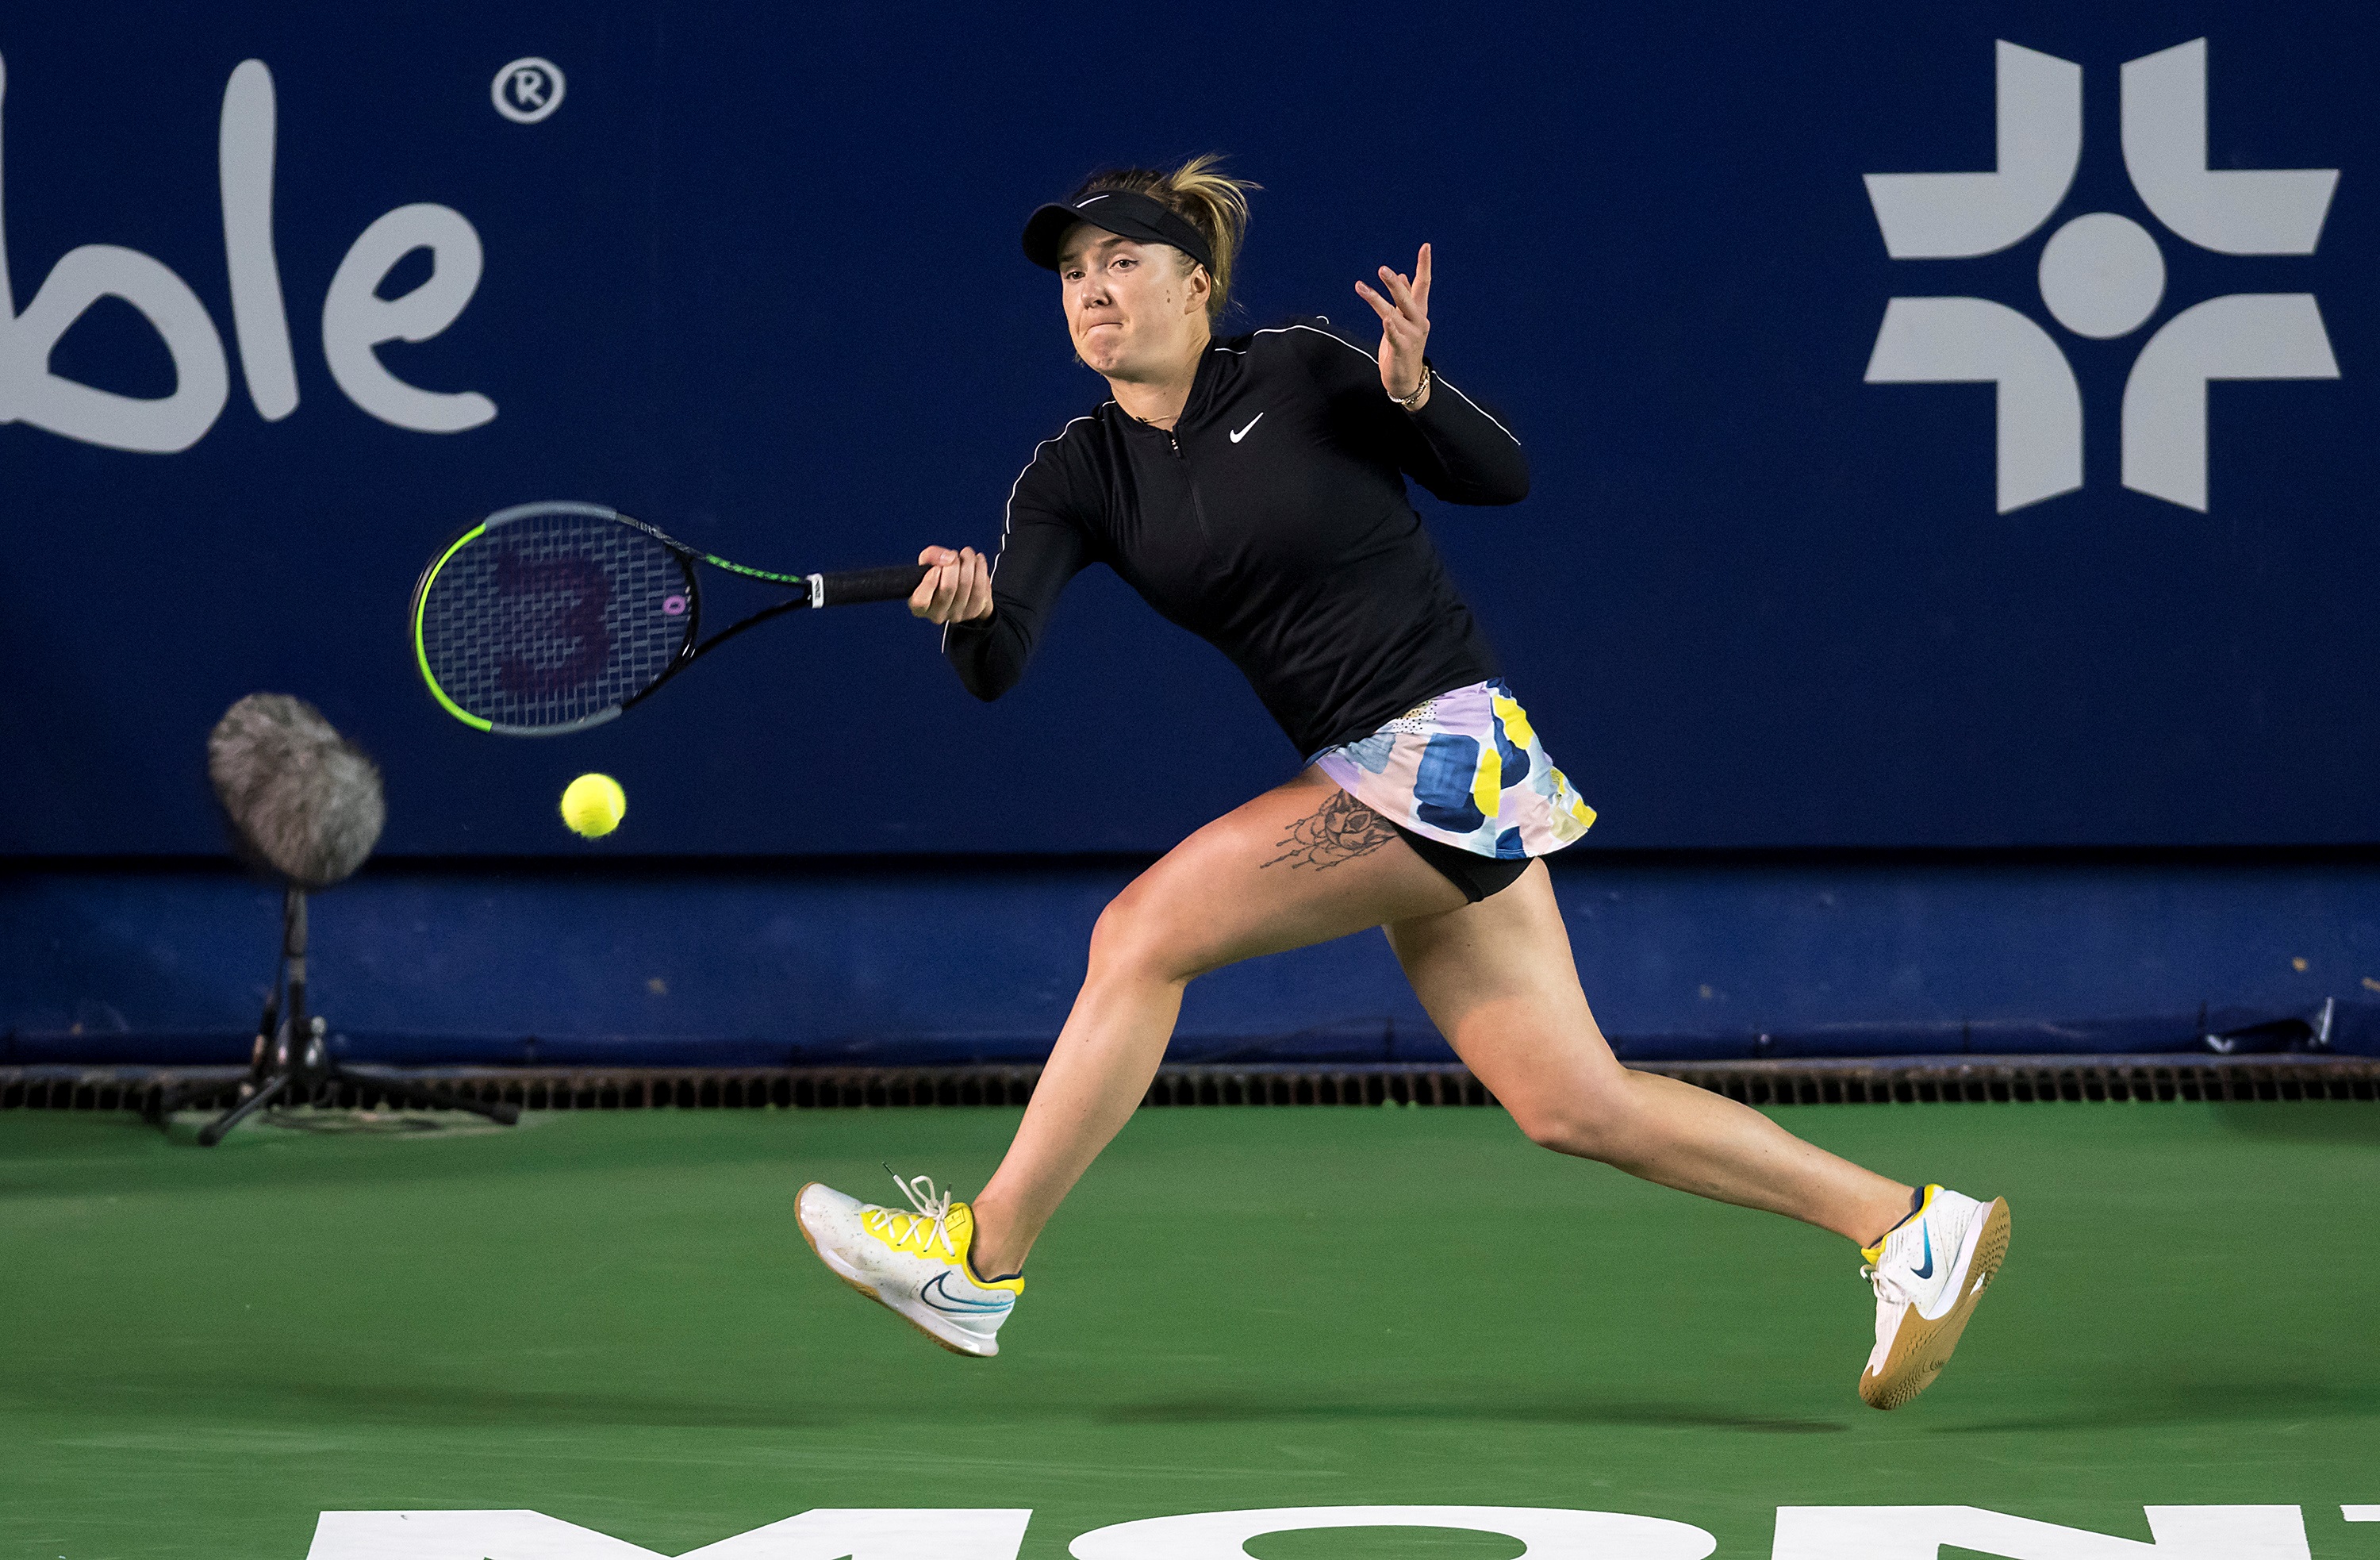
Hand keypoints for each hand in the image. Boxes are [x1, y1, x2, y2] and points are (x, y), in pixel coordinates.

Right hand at [909, 545, 992, 623]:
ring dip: (969, 563)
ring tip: (967, 554)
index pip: (921, 601)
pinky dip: (981, 569)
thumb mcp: (927, 562)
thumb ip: (931, 555)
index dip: (929, 582)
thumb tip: (948, 557)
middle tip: (953, 554)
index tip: (936, 568)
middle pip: (948, 587)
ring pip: (966, 584)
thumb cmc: (938, 576)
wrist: (958, 588)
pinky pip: (981, 588)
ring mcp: (956, 615)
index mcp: (919, 606)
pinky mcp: (973, 611)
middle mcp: (937, 614)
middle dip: (953, 564)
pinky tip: (977, 561)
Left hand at [1354, 241, 1431, 404]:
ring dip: (1376, 299)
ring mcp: (1411, 336)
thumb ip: (1404, 299)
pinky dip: (1390, 327)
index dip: (1424, 265)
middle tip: (1382, 269)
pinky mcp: (1401, 349)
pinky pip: (1394, 335)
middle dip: (1393, 283)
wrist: (1406, 379)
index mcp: (1418, 313)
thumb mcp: (1404, 320)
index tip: (1425, 246)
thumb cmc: (1403, 347)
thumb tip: (1402, 275)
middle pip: (1406, 297)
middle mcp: (1418, 322)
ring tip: (1361, 287)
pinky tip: (1386, 319)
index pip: (1423, 285)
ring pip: (1393, 313)